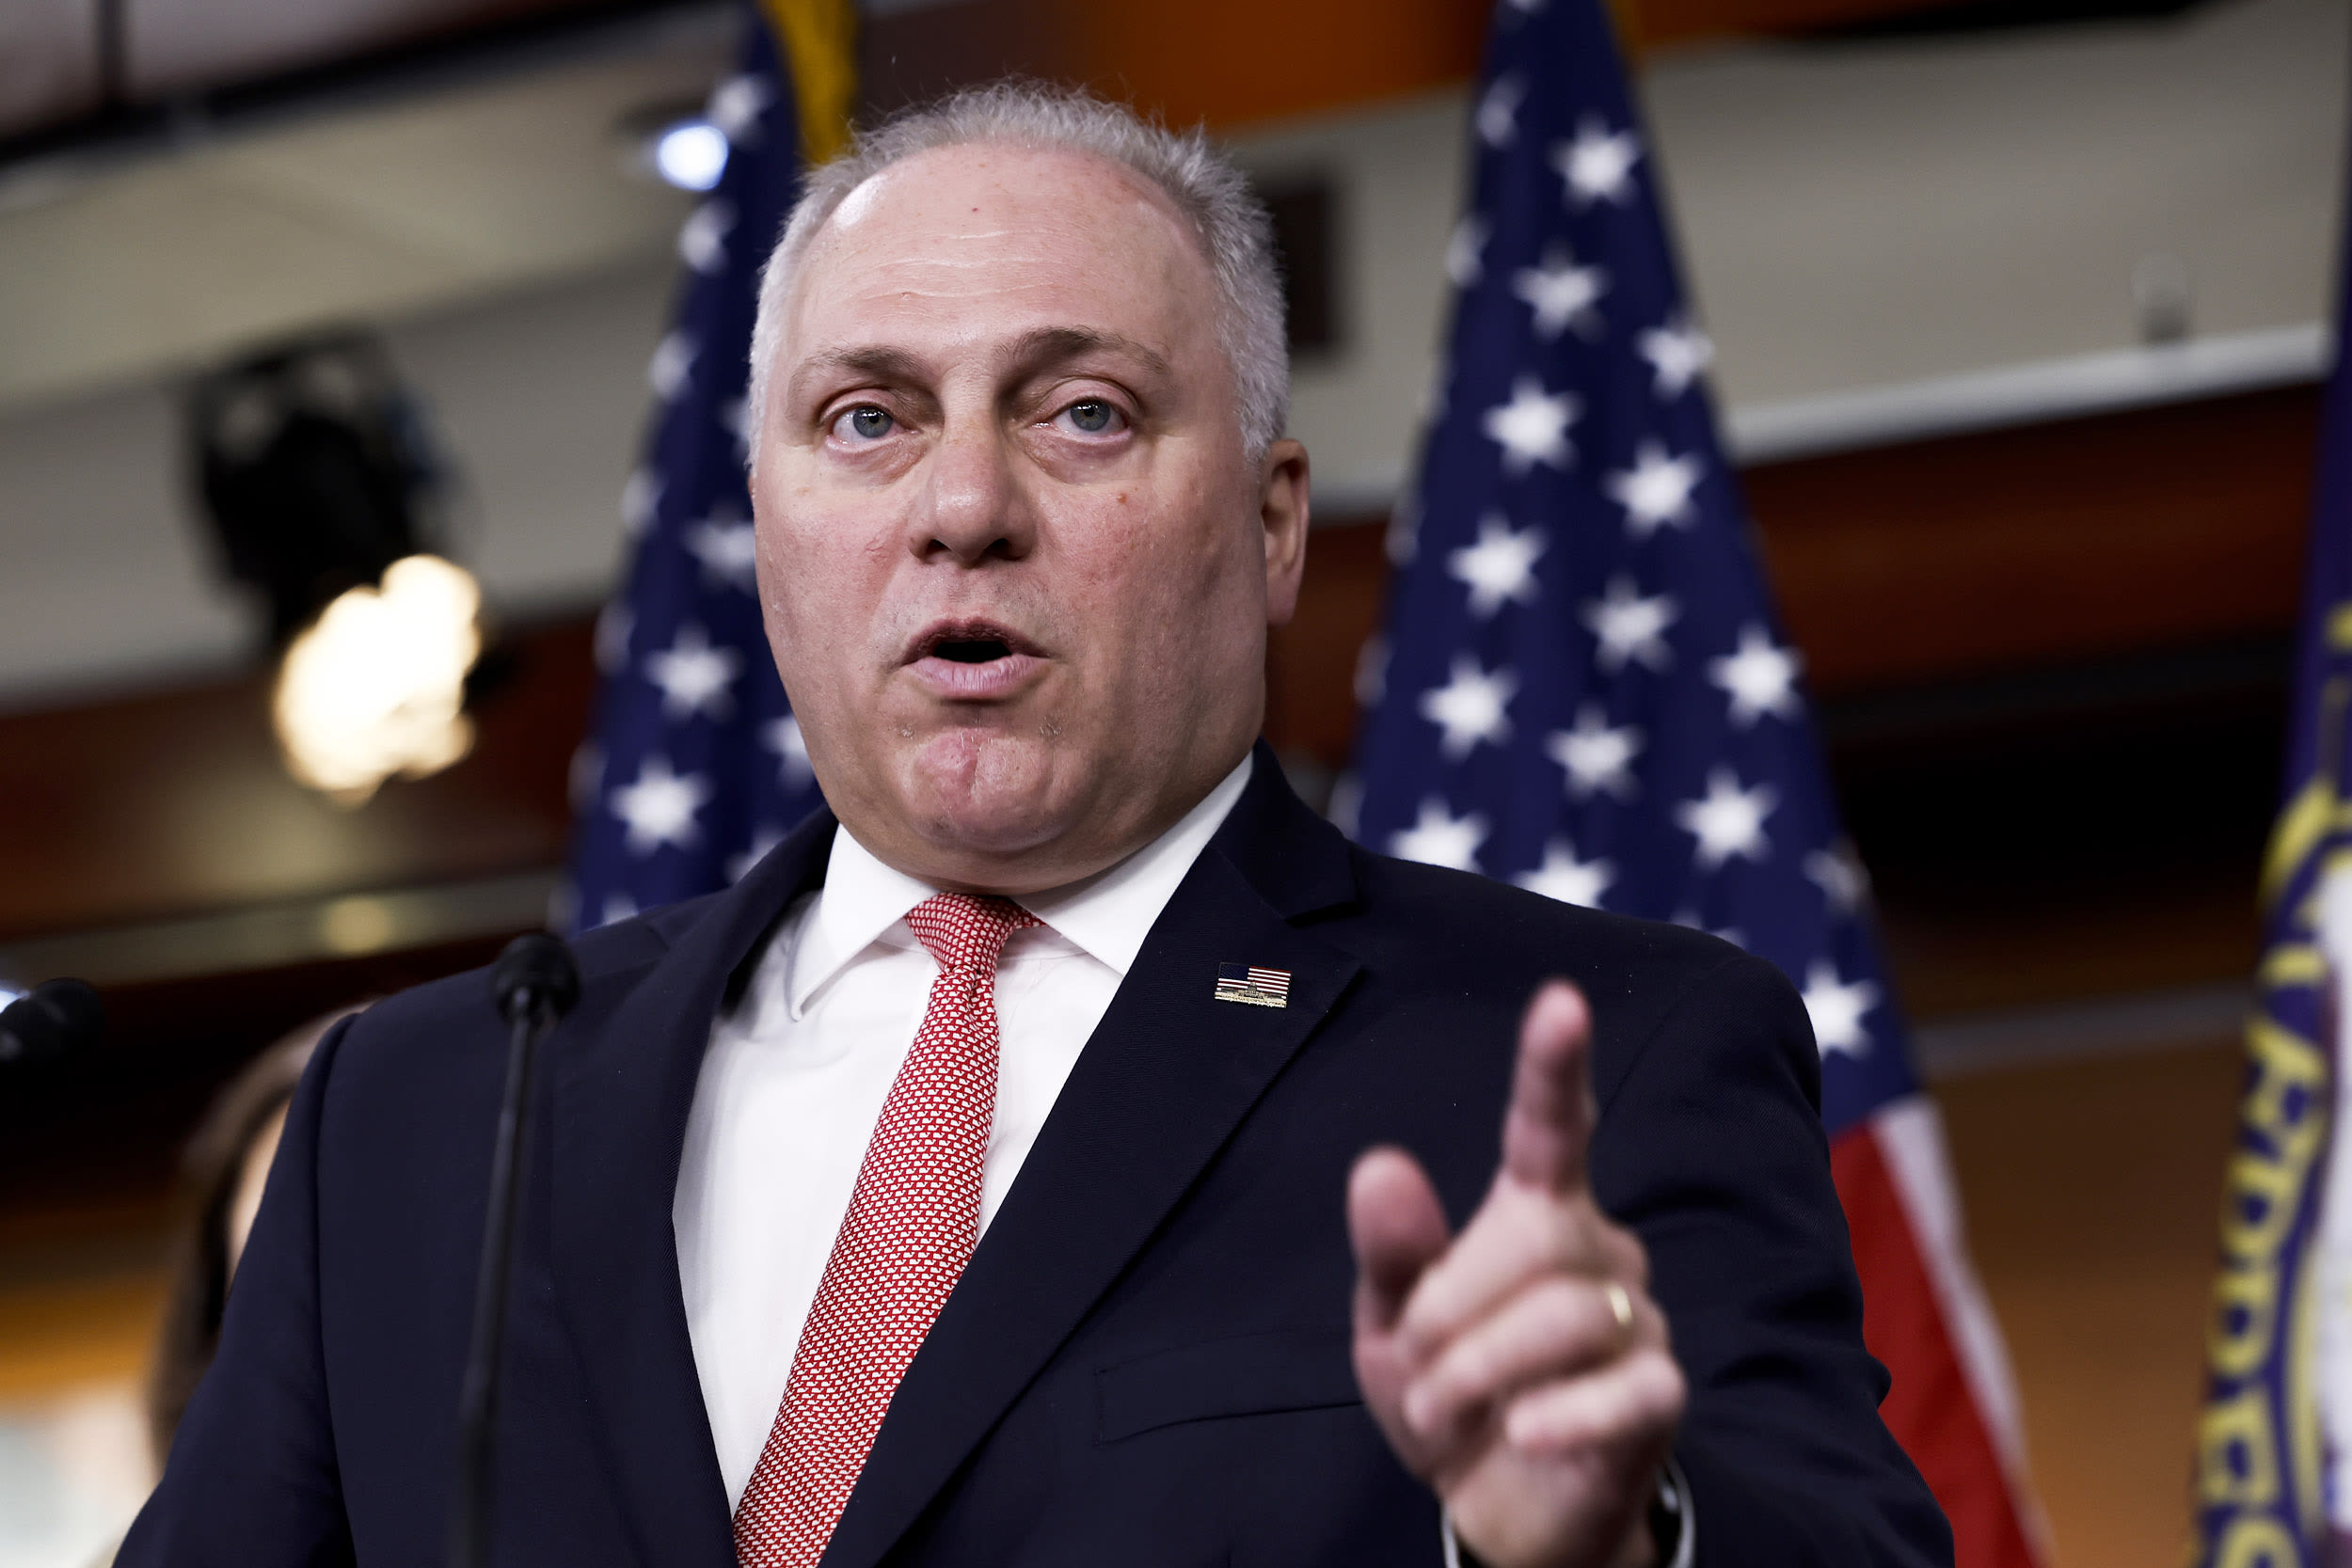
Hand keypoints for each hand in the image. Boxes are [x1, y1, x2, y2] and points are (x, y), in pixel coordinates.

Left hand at [1348, 981, 1684, 1567]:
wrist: (1499, 1506)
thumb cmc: (1448, 1390)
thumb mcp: (1393, 1322)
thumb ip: (1392, 1249)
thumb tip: (1380, 1164)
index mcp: (1534, 1211)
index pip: (1552, 1126)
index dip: (1554, 1066)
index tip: (1561, 1002)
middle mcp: (1598, 1249)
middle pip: (1538, 1237)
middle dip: (1455, 1306)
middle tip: (1416, 1368)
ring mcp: (1638, 1321)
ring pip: (1569, 1314)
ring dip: (1480, 1370)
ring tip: (1442, 1412)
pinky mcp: (1659, 1396)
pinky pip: (1626, 1390)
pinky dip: (1559, 1416)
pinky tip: (1522, 1433)